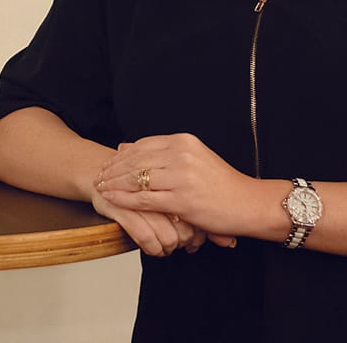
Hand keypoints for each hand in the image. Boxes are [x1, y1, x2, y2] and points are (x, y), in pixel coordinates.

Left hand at [96, 133, 250, 246]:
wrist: (248, 203)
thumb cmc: (222, 185)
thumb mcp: (194, 158)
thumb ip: (163, 152)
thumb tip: (126, 147)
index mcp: (184, 142)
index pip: (143, 145)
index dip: (122, 155)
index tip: (108, 163)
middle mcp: (181, 154)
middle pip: (136, 159)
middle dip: (113, 169)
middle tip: (98, 176)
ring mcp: (181, 177)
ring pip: (136, 177)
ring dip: (114, 183)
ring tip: (100, 188)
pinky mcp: (181, 199)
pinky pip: (143, 198)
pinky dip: (123, 199)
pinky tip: (112, 200)